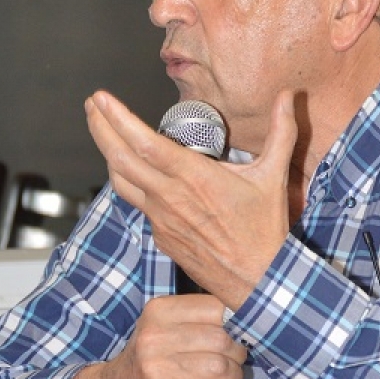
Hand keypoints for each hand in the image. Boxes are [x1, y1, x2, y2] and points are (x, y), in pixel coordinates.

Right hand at [64, 295, 246, 378]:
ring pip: (223, 370)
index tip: (237, 331)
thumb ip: (199, 314)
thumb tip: (248, 313)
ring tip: (227, 376)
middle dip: (238, 352)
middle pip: (222, 341)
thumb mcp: (165, 321)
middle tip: (235, 357)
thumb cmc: (153, 351)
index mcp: (159, 311)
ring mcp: (158, 370)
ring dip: (234, 377)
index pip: (216, 308)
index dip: (237, 321)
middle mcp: (155, 337)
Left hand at [85, 90, 297, 307]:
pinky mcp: (160, 235)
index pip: (144, 143)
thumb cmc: (264, 230)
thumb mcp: (274, 175)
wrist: (257, 282)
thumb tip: (287, 96)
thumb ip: (280, 131)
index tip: (101, 98)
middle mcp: (170, 197)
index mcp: (194, 177)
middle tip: (92, 104)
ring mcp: (161, 218)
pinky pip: (137, 203)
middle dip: (100, 127)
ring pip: (121, 182)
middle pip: (120, 158)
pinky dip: (128, 180)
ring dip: (107, 152)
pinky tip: (132, 169)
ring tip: (102, 130)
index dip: (117, 119)